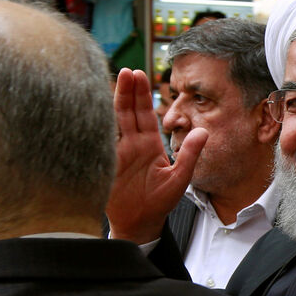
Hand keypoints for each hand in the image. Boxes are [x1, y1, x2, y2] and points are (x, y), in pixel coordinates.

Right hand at [105, 69, 205, 243]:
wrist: (140, 224)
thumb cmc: (160, 203)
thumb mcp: (179, 178)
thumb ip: (190, 154)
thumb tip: (204, 131)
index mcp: (148, 145)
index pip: (144, 114)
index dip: (141, 94)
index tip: (138, 74)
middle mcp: (131, 145)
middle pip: (127, 112)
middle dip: (126, 91)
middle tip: (126, 71)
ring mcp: (117, 153)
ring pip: (113, 123)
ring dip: (112, 103)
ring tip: (112, 82)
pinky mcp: (105, 164)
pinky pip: (100, 142)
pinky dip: (97, 127)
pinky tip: (92, 109)